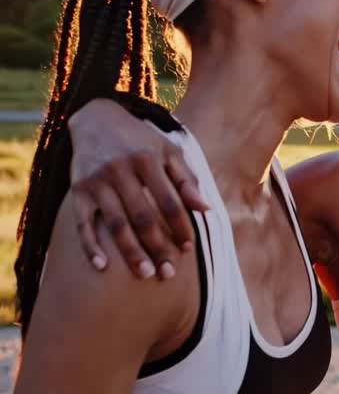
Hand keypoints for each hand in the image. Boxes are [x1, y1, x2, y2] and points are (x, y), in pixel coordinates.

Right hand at [67, 99, 208, 278]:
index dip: (180, 226)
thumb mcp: (168, 151)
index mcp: (148, 160)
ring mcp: (97, 182)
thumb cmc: (140, 140)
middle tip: (168, 273)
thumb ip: (187, 179)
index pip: (169, 201)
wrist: (95, 120)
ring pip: (116, 224)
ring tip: (145, 274)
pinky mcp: (77, 191)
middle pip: (143, 217)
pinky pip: (83, 223)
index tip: (188, 249)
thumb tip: (206, 210)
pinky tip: (102, 266)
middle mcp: (121, 171)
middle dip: (158, 247)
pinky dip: (91, 246)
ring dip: (130, 252)